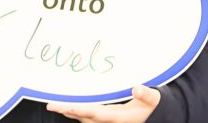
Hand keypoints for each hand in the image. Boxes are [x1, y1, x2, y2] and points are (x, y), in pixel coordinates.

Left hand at [46, 85, 160, 122]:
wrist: (156, 117)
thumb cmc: (153, 107)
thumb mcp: (153, 100)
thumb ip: (146, 94)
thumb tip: (137, 87)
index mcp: (118, 117)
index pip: (94, 112)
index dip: (79, 110)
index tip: (65, 106)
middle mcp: (110, 121)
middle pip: (84, 117)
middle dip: (68, 111)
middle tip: (52, 105)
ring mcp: (107, 122)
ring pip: (84, 118)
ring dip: (70, 112)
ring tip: (56, 106)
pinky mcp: (107, 119)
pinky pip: (88, 117)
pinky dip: (78, 112)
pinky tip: (71, 107)